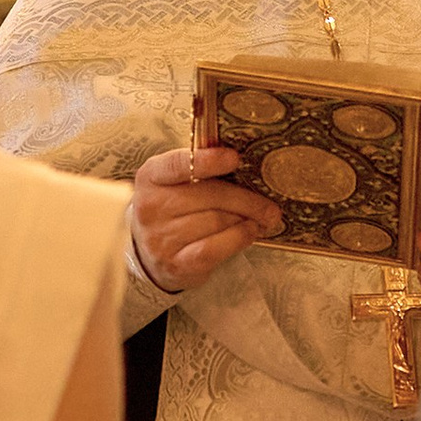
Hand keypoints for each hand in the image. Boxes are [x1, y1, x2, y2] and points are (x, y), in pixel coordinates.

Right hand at [131, 144, 281, 292]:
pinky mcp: (175, 263)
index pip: (178, 164)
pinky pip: (215, 247)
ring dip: (245, 219)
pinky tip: (250, 232)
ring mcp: (160, 237)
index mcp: (151, 177)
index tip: (235, 157)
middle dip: (246, 199)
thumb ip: (201, 169)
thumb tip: (244, 161)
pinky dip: (239, 238)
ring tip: (260, 219)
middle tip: (270, 206)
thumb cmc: (174, 210)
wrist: (151, 255)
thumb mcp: (177, 184)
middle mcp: (150, 206)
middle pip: (209, 195)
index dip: (208, 160)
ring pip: (217, 221)